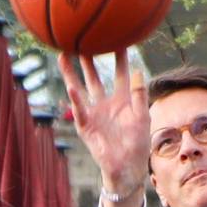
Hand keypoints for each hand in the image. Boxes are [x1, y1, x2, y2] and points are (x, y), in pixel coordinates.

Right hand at [59, 50, 149, 206]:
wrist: (128, 167)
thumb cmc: (138, 144)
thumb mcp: (142, 117)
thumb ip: (139, 94)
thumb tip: (138, 70)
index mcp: (122, 100)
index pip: (120, 73)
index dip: (119, 58)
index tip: (118, 38)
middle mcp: (106, 103)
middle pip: (95, 76)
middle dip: (89, 59)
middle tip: (83, 39)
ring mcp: (94, 113)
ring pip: (81, 88)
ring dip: (72, 73)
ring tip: (64, 55)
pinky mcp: (86, 126)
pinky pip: (80, 110)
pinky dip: (75, 99)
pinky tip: (70, 87)